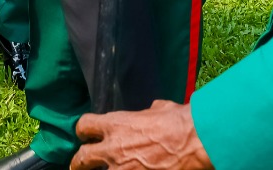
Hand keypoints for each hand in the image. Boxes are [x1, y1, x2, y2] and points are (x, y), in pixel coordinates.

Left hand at [73, 101, 213, 168]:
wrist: (193, 143)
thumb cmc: (178, 122)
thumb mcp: (159, 109)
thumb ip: (147, 113)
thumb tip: (152, 111)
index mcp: (116, 125)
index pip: (84, 125)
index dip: (84, 130)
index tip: (86, 135)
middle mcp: (112, 149)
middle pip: (82, 157)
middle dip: (78, 162)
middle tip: (78, 165)